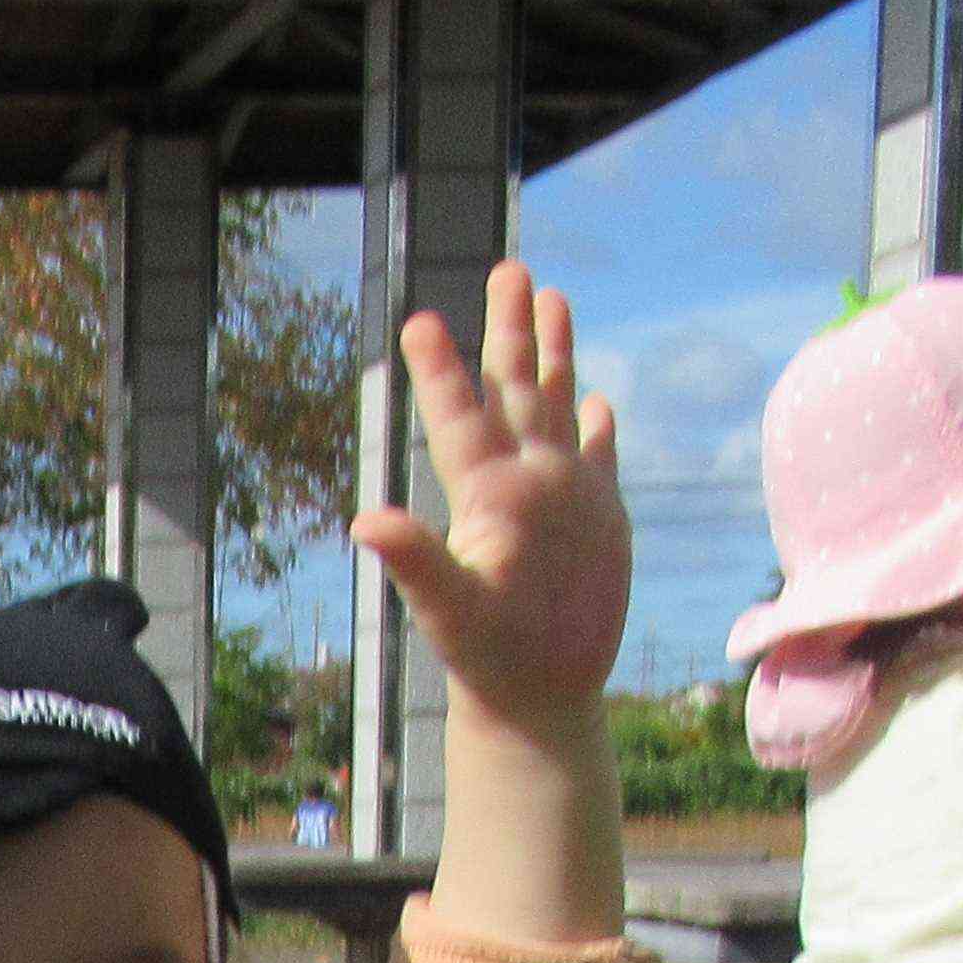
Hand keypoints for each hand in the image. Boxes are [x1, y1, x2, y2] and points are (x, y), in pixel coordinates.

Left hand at [348, 261, 632, 736]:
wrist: (538, 695)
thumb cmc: (487, 659)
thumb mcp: (450, 608)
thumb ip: (415, 560)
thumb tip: (363, 522)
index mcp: (486, 492)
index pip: (460, 415)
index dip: (442, 367)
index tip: (420, 319)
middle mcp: (522, 481)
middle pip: (514, 387)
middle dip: (511, 328)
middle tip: (510, 267)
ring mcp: (561, 496)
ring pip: (557, 405)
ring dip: (554, 354)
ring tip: (552, 297)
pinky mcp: (599, 521)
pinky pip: (597, 459)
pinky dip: (597, 428)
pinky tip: (599, 401)